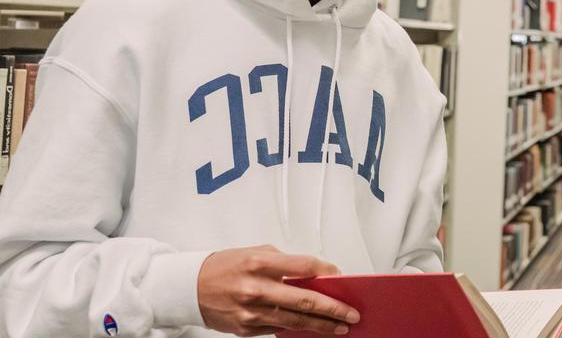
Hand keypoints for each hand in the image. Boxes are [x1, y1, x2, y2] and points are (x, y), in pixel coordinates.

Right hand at [197, 245, 359, 336]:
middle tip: (351, 313)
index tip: (342, 278)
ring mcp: (251, 311)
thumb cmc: (224, 266)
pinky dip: (298, 329)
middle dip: (333, 308)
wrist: (188, 287)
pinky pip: (278, 329)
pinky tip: (313, 329)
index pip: (304, 267)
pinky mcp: (246, 328)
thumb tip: (315, 275)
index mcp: (259, 263)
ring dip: (321, 325)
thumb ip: (285, 262)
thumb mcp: (255, 252)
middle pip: (305, 300)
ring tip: (340, 326)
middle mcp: (256, 288)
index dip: (327, 273)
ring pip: (295, 320)